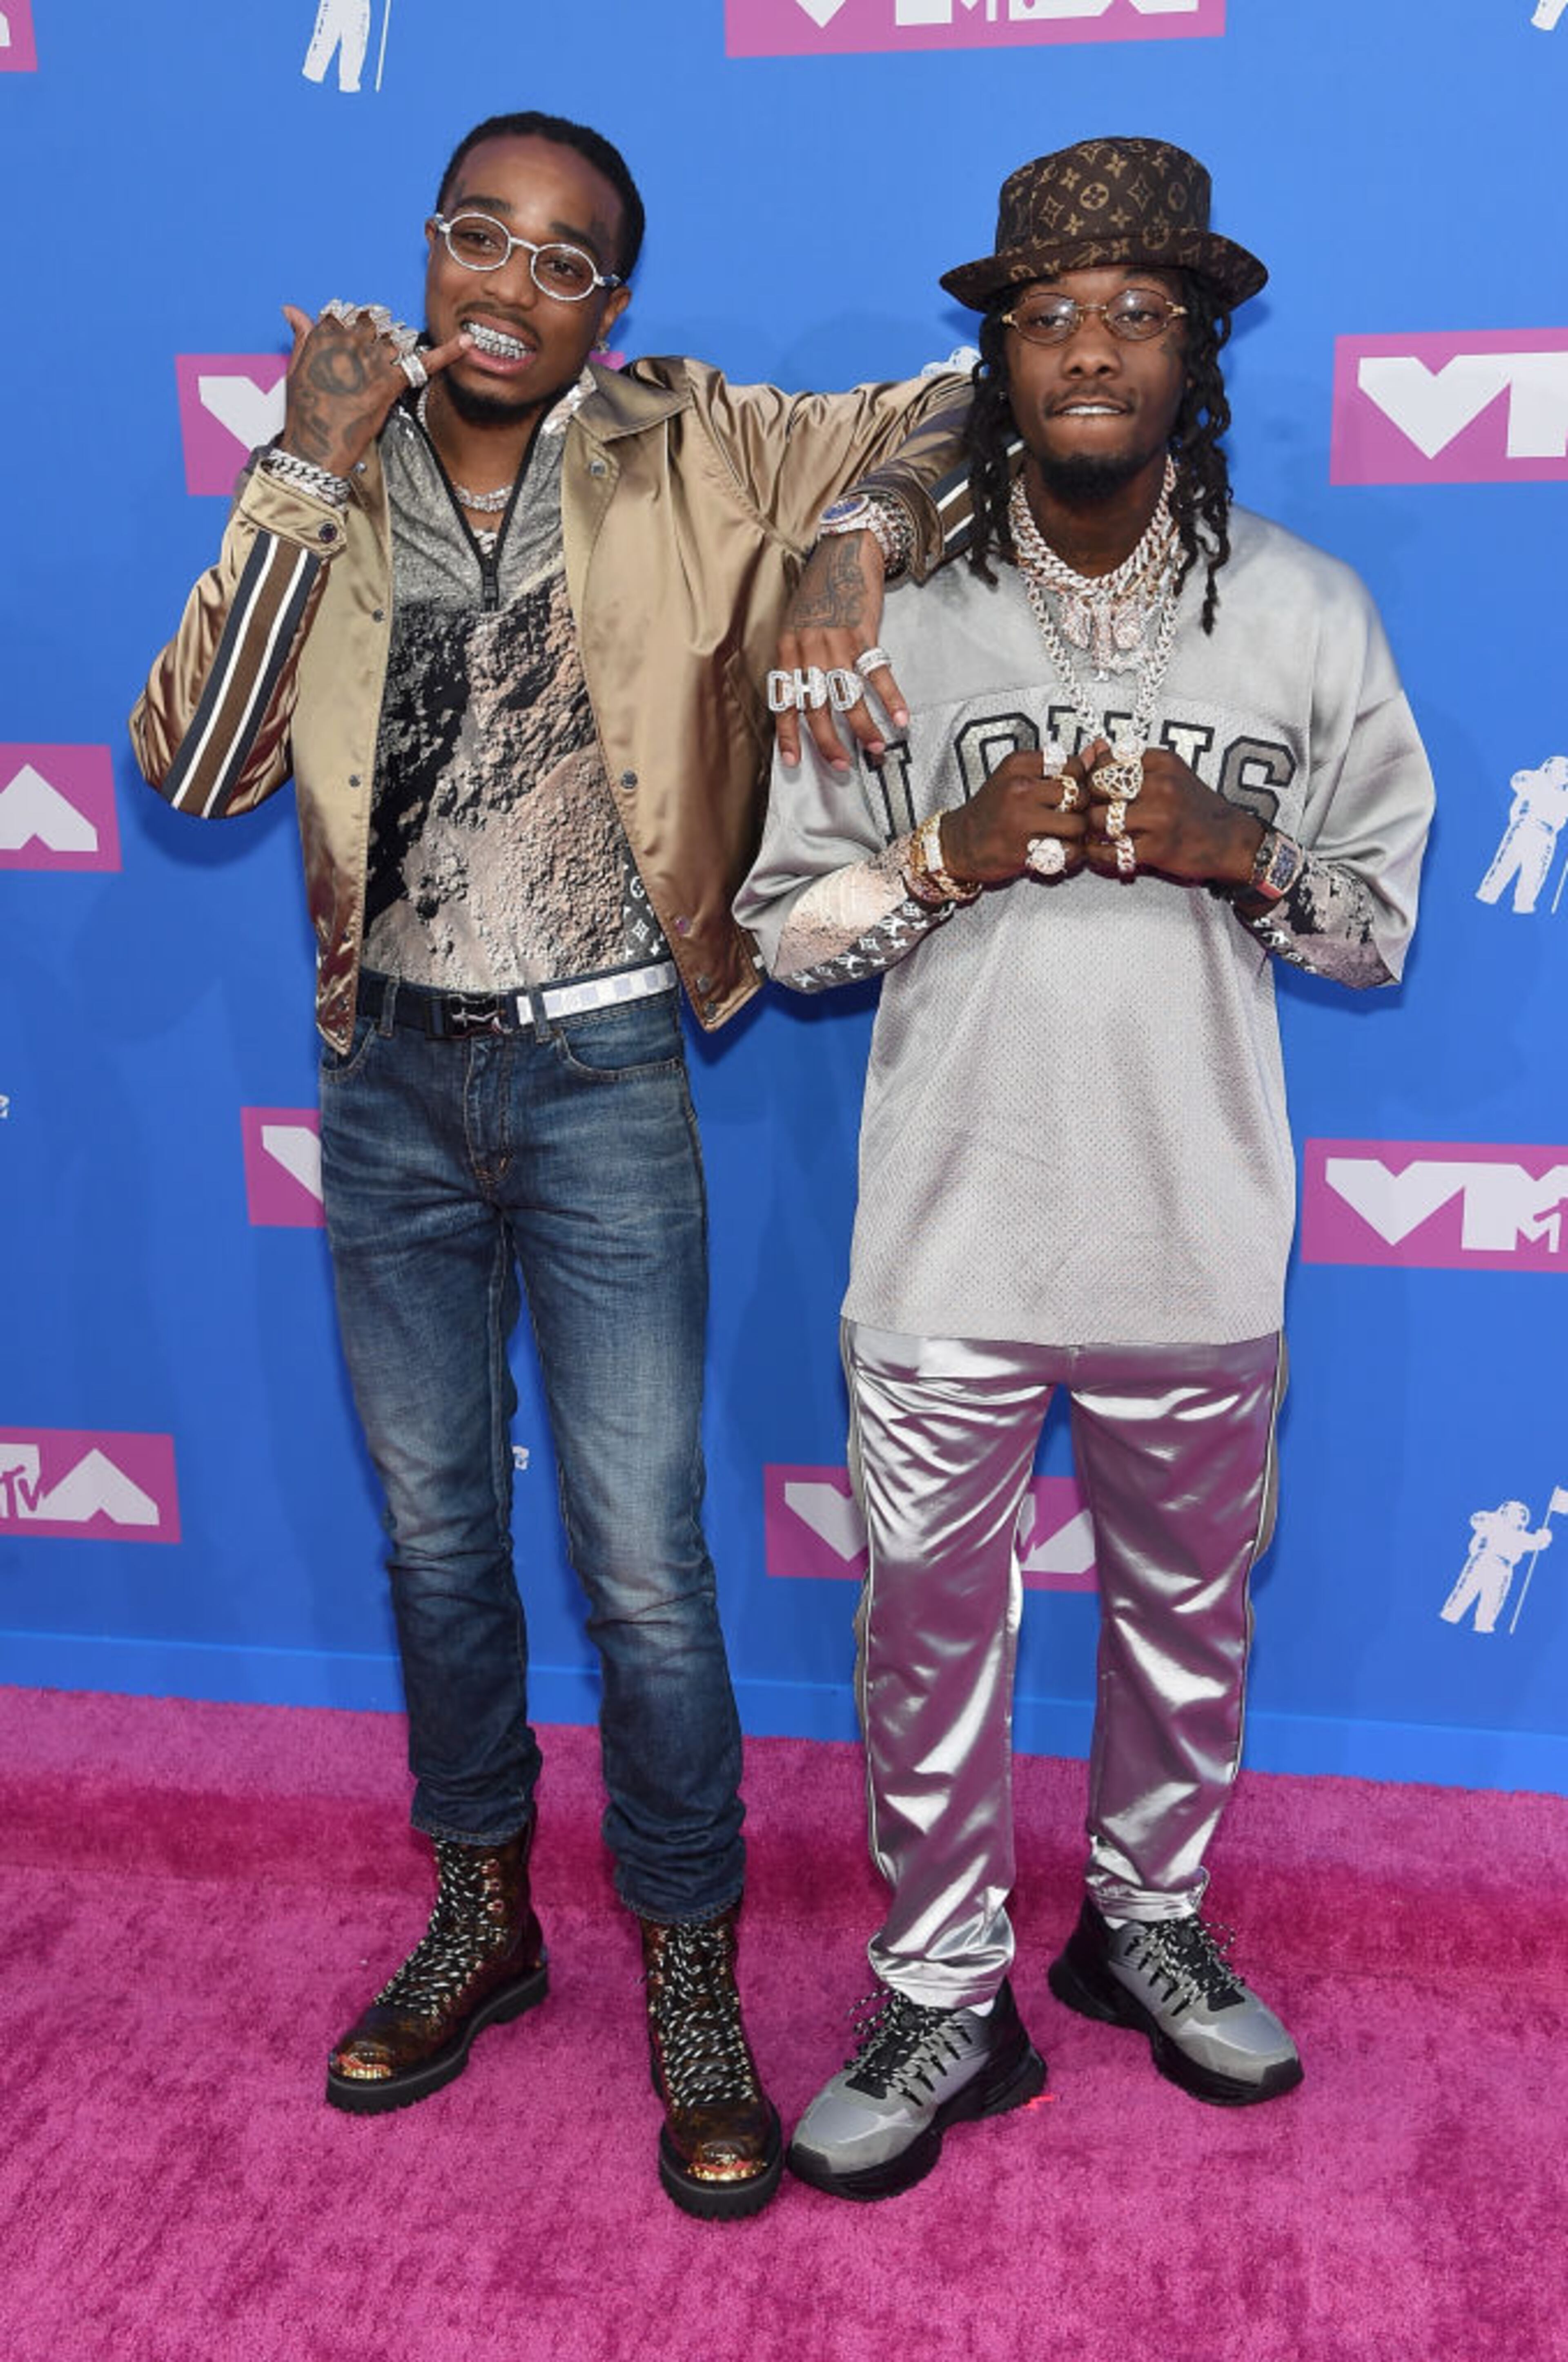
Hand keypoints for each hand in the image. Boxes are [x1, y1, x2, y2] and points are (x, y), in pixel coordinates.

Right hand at [277, 303, 471, 480]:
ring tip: (388, 365)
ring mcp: (373, 360)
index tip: (354, 341)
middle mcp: (350, 340)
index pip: (350, 312)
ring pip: (398, 335)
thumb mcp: (296, 367)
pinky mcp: (391, 382)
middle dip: (379, 333)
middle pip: (377, 321)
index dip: (355, 325)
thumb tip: (291, 309)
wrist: (317, 446)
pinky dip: (449, 352)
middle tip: (373, 358)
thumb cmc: (305, 409)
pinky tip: (469, 342)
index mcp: (325, 332)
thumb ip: (302, 334)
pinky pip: (424, 361)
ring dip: (398, 345)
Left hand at [774, 531, 907, 772]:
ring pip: (847, 696)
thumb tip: (808, 705)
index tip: (794, 762)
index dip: (789, 734)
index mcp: (788, 651)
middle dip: (829, 741)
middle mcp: (808, 649)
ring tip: (876, 749)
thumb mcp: (797, 628)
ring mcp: (835, 642)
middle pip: (816, 706)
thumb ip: (799, 664)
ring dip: (864, 727)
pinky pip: (878, 674)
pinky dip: (891, 699)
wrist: (843, 552)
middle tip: (841, 764)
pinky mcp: (862, 633)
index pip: (784, 701)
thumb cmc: (820, 595)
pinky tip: (900, 718)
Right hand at [938, 746, 1090, 885]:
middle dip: (1082, 808)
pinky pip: (1066, 852)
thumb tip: (1096, 752)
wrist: (958, 843)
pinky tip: (1060, 851)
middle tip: (1071, 816)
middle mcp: (1019, 789)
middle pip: (1078, 795)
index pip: (1072, 766)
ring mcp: (1020, 820)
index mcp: (1019, 765)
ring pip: (1076, 824)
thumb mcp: (1017, 777)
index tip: (1071, 792)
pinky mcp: (1023, 850)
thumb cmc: (991, 810)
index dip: (1080, 781)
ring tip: (1067, 835)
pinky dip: (1071, 855)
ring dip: (1078, 834)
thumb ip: (1057, 766)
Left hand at [1081, 739, 1264, 884]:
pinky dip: (1098, 854)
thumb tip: (1094, 748)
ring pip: (1098, 819)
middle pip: (1097, 787)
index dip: (1092, 776)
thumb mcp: (1170, 774)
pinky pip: (1110, 851)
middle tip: (1089, 812)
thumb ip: (1132, 763)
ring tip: (1094, 833)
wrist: (1231, 841)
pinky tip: (1101, 852)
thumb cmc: (1196, 808)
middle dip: (1088, 801)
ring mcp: (1159, 817)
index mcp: (1162, 762)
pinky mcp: (1157, 848)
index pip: (1107, 761)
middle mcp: (1160, 785)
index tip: (1095, 789)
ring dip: (1090, 829)